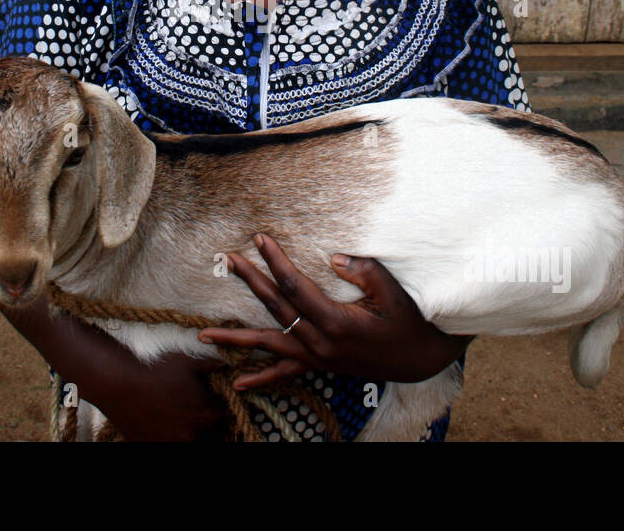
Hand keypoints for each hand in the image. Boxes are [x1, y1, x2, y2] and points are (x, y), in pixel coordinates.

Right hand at [104, 352, 230, 441]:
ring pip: (192, 443)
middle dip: (209, 427)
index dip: (219, 412)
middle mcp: (193, 435)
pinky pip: (170, 444)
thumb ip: (212, 366)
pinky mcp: (155, 447)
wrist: (120, 384)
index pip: (225, 421)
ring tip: (180, 420)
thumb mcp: (188, 363)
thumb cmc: (155, 371)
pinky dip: (171, 438)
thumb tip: (226, 366)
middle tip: (195, 413)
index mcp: (207, 415)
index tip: (211, 405)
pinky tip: (165, 425)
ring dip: (191, 434)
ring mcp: (173, 444)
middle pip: (212, 437)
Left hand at [199, 233, 471, 390]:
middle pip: (276, 308)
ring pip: (270, 345)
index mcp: (336, 321)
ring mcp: (318, 357)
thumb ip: (365, 272)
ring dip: (236, 339)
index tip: (260, 238)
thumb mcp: (394, 292)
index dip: (275, 260)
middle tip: (229, 260)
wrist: (420, 357)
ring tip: (204, 335)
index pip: (295, 286)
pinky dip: (261, 379)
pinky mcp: (320, 365)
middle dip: (251, 281)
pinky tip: (238, 383)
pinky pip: (285, 373)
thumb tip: (334, 257)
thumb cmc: (409, 320)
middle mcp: (320, 342)